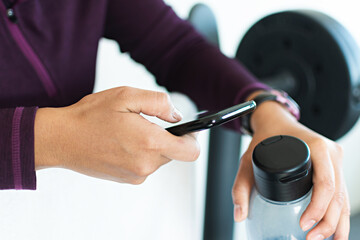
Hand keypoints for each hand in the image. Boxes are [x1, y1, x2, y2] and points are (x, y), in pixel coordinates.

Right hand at [34, 86, 199, 183]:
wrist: (61, 139)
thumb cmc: (91, 116)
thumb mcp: (127, 96)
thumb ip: (160, 103)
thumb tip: (178, 116)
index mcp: (149, 143)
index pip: (190, 151)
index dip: (193, 138)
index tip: (188, 130)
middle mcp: (145, 164)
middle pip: (174, 153)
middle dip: (166, 137)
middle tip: (145, 122)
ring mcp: (136, 175)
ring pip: (159, 158)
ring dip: (151, 144)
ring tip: (128, 131)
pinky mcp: (127, 179)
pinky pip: (145, 165)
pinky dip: (140, 153)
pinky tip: (121, 143)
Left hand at [232, 92, 349, 239]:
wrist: (276, 121)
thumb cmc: (267, 136)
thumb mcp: (249, 159)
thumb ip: (241, 186)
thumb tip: (239, 214)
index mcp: (316, 147)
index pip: (325, 184)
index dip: (317, 209)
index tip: (303, 225)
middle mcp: (331, 153)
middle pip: (337, 194)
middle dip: (328, 222)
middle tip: (312, 239)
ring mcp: (335, 159)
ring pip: (343, 196)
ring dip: (338, 222)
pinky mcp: (335, 165)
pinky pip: (341, 192)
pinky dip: (340, 213)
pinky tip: (334, 229)